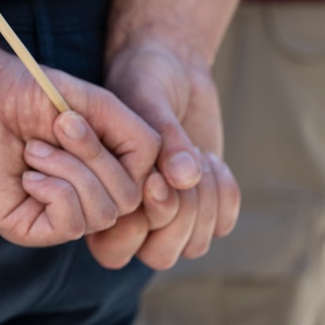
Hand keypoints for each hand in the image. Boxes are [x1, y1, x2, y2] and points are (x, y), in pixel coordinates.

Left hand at [0, 39, 160, 246]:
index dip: (142, 165)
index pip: (151, 187)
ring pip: (103, 213)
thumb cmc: (32, 92)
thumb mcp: (101, 106)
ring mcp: (57, 215)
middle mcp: (86, 196)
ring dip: (70, 170)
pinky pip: (70, 225)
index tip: (115, 131)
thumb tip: (161, 185)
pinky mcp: (28, 228)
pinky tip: (28, 174)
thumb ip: (142, 141)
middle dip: (96, 157)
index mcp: (106, 169)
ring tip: (34, 148)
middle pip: (130, 200)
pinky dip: (55, 191)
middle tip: (60, 126)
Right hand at [101, 40, 239, 268]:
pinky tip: (208, 157)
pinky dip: (225, 193)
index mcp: (99, 200)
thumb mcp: (145, 98)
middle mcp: (133, 218)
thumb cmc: (142, 79)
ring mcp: (172, 215)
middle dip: (179, 215)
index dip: (139, 221)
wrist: (170, 68)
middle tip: (184, 163)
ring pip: (194, 247)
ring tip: (197, 154)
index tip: (154, 177)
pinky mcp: (205, 204)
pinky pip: (223, 224)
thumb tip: (185, 176)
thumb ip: (161, 137)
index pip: (115, 248)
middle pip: (159, 256)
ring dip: (204, 203)